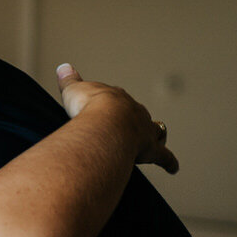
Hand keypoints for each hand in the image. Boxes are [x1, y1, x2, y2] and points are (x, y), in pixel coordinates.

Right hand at [55, 64, 178, 173]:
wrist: (106, 123)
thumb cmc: (89, 108)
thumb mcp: (74, 90)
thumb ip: (69, 80)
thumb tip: (62, 67)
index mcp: (116, 99)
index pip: (116, 99)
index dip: (110, 103)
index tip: (107, 105)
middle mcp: (134, 112)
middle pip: (137, 114)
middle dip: (134, 119)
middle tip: (130, 125)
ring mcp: (144, 131)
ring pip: (155, 131)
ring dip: (156, 135)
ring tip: (158, 141)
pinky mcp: (150, 150)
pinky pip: (164, 156)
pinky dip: (169, 162)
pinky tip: (173, 168)